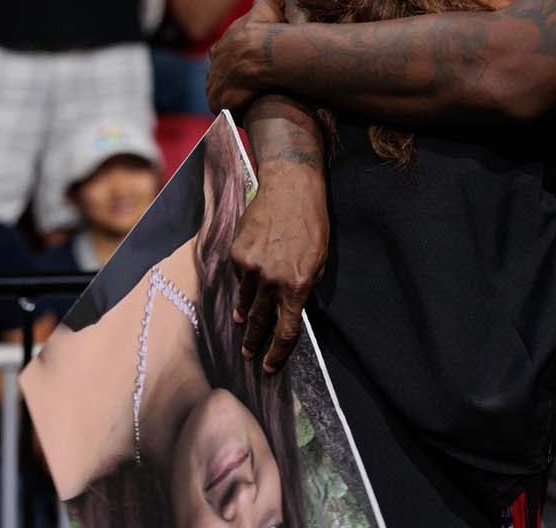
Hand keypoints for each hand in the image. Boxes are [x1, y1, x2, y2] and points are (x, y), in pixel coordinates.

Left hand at [206, 0, 285, 113]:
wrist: (262, 54)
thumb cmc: (266, 31)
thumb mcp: (266, 8)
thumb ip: (268, 1)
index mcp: (220, 47)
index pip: (222, 55)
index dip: (234, 60)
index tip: (247, 64)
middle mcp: (213, 67)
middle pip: (220, 77)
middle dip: (231, 81)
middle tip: (250, 87)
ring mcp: (214, 86)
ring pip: (222, 94)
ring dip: (233, 98)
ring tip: (251, 103)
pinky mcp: (219, 103)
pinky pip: (226, 111)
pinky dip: (237, 112)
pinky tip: (251, 113)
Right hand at [229, 103, 329, 371]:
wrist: (290, 188)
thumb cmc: (313, 223)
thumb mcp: (320, 259)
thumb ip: (305, 287)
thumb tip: (291, 310)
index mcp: (297, 286)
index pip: (285, 331)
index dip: (276, 354)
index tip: (268, 367)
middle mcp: (271, 281)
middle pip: (260, 322)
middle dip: (254, 341)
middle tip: (248, 353)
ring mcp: (250, 268)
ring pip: (244, 303)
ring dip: (244, 316)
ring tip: (241, 325)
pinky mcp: (236, 254)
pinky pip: (237, 279)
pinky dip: (241, 285)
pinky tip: (244, 285)